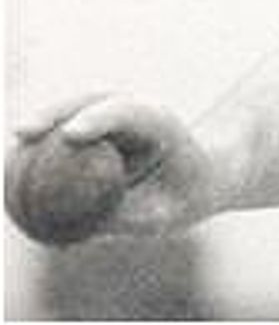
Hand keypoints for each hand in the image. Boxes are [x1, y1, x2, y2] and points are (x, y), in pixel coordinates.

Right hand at [8, 93, 221, 241]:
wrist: (204, 174)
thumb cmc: (185, 197)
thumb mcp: (167, 214)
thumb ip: (127, 218)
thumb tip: (79, 232)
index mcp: (162, 123)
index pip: (129, 113)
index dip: (98, 119)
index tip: (70, 135)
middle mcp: (139, 112)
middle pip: (95, 101)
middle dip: (58, 112)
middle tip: (25, 132)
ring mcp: (120, 115)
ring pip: (77, 108)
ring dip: (45, 119)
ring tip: (16, 138)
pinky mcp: (105, 125)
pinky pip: (69, 129)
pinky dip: (44, 142)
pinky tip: (15, 163)